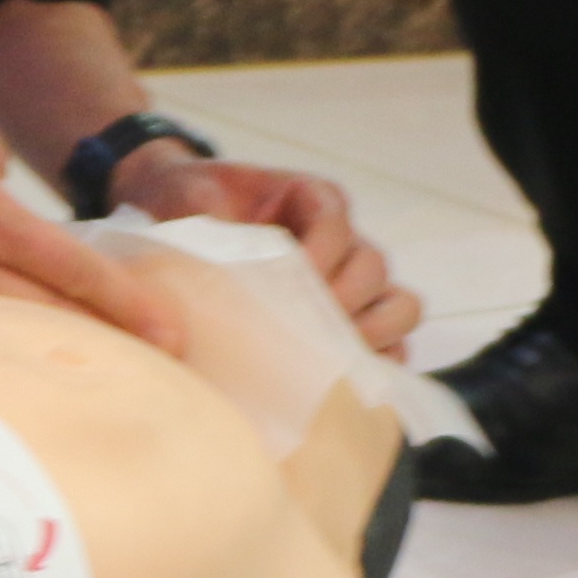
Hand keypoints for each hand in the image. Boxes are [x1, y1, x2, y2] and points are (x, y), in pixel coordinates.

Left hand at [107, 144, 417, 354]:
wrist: (178, 213)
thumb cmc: (193, 204)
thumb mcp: (196, 199)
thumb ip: (211, 219)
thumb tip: (226, 263)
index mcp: (313, 198)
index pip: (336, 224)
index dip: (319, 255)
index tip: (285, 280)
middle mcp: (342, 238)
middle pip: (373, 268)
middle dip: (343, 300)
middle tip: (305, 327)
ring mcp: (350, 281)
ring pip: (398, 305)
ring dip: (373, 332)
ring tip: (334, 356)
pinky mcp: (347, 320)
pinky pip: (391, 342)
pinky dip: (378, 362)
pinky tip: (347, 379)